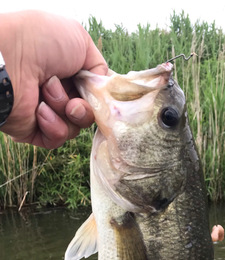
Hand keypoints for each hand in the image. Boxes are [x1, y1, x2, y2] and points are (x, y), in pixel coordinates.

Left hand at [0, 10, 107, 148]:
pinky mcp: (35, 130)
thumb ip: (99, 67)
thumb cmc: (41, 42)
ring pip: (75, 126)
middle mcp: (56, 92)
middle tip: (72, 99)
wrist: (8, 59)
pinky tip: (40, 110)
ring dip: (65, 110)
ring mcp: (45, 112)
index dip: (98, 96)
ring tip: (46, 93)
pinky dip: (54, 125)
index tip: (99, 94)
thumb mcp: (80, 41)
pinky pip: (58, 138)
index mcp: (66, 71)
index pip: (92, 92)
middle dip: (84, 107)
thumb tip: (101, 89)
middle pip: (87, 112)